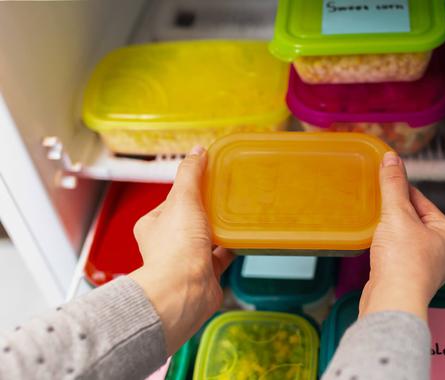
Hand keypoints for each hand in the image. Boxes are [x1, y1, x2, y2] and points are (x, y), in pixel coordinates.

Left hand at [129, 146, 234, 353]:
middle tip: (228, 194)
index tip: (210, 178)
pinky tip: (244, 236)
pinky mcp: (206, 273)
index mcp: (153, 224)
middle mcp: (167, 243)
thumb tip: (197, 151)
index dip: (191, 188)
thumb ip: (190, 175)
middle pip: (192, 218)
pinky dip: (232, 246)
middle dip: (209, 208)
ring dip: (221, 228)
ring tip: (239, 213)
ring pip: (207, 237)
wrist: (185, 292)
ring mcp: (187, 259)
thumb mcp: (183, 200)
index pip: (173, 199)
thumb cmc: (176, 249)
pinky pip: (222, 255)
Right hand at [360, 152, 444, 320]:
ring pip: (406, 238)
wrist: (393, 302)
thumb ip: (393, 185)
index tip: (383, 180)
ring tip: (374, 226)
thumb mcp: (397, 214)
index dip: (400, 190)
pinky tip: (375, 247)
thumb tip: (391, 158)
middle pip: (414, 219)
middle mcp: (444, 252)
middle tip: (375, 204)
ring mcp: (428, 269)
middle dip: (394, 212)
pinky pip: (398, 255)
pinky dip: (386, 248)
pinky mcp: (409, 280)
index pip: (422, 200)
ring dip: (389, 231)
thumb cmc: (403, 261)